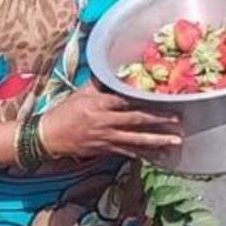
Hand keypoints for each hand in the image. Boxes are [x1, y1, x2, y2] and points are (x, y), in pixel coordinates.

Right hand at [37, 83, 180, 160]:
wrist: (48, 136)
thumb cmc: (65, 111)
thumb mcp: (82, 92)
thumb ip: (101, 83)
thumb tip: (118, 71)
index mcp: (100, 104)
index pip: (127, 101)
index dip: (146, 100)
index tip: (164, 99)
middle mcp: (105, 121)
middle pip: (137, 120)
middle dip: (159, 121)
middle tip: (178, 121)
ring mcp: (106, 137)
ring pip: (136, 139)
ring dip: (157, 140)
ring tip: (175, 141)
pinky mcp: (105, 149)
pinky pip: (128, 152)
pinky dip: (143, 153)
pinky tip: (158, 154)